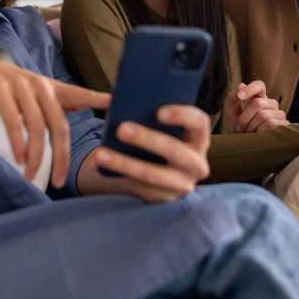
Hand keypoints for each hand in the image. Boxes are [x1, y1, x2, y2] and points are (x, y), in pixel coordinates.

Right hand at [0, 59, 110, 187]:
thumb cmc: (14, 90)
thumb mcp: (38, 94)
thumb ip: (61, 101)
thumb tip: (86, 106)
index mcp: (53, 88)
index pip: (78, 93)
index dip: (96, 97)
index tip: (114, 101)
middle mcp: (40, 85)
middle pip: (57, 124)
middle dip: (60, 156)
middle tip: (58, 181)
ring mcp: (20, 86)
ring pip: (36, 126)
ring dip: (34, 154)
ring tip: (31, 175)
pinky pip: (12, 120)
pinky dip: (17, 142)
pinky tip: (18, 158)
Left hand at [87, 105, 210, 202]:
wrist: (156, 168)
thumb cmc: (157, 136)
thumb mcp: (160, 126)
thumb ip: (151, 114)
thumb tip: (125, 100)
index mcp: (199, 138)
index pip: (199, 122)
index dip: (182, 115)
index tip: (158, 112)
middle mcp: (197, 164)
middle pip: (175, 150)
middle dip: (147, 139)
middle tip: (121, 129)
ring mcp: (182, 185)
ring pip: (153, 175)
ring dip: (124, 163)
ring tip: (99, 153)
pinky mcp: (163, 198)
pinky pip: (140, 188)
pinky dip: (120, 176)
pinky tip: (100, 167)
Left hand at [224, 80, 289, 132]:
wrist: (244, 146)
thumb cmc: (237, 128)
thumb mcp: (230, 112)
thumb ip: (233, 98)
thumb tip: (241, 85)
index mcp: (258, 97)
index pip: (259, 85)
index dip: (250, 89)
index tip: (239, 96)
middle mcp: (271, 103)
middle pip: (258, 103)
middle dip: (244, 117)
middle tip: (239, 127)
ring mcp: (279, 114)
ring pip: (263, 115)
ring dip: (251, 126)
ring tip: (249, 132)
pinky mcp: (284, 125)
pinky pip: (271, 124)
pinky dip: (260, 131)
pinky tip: (259, 135)